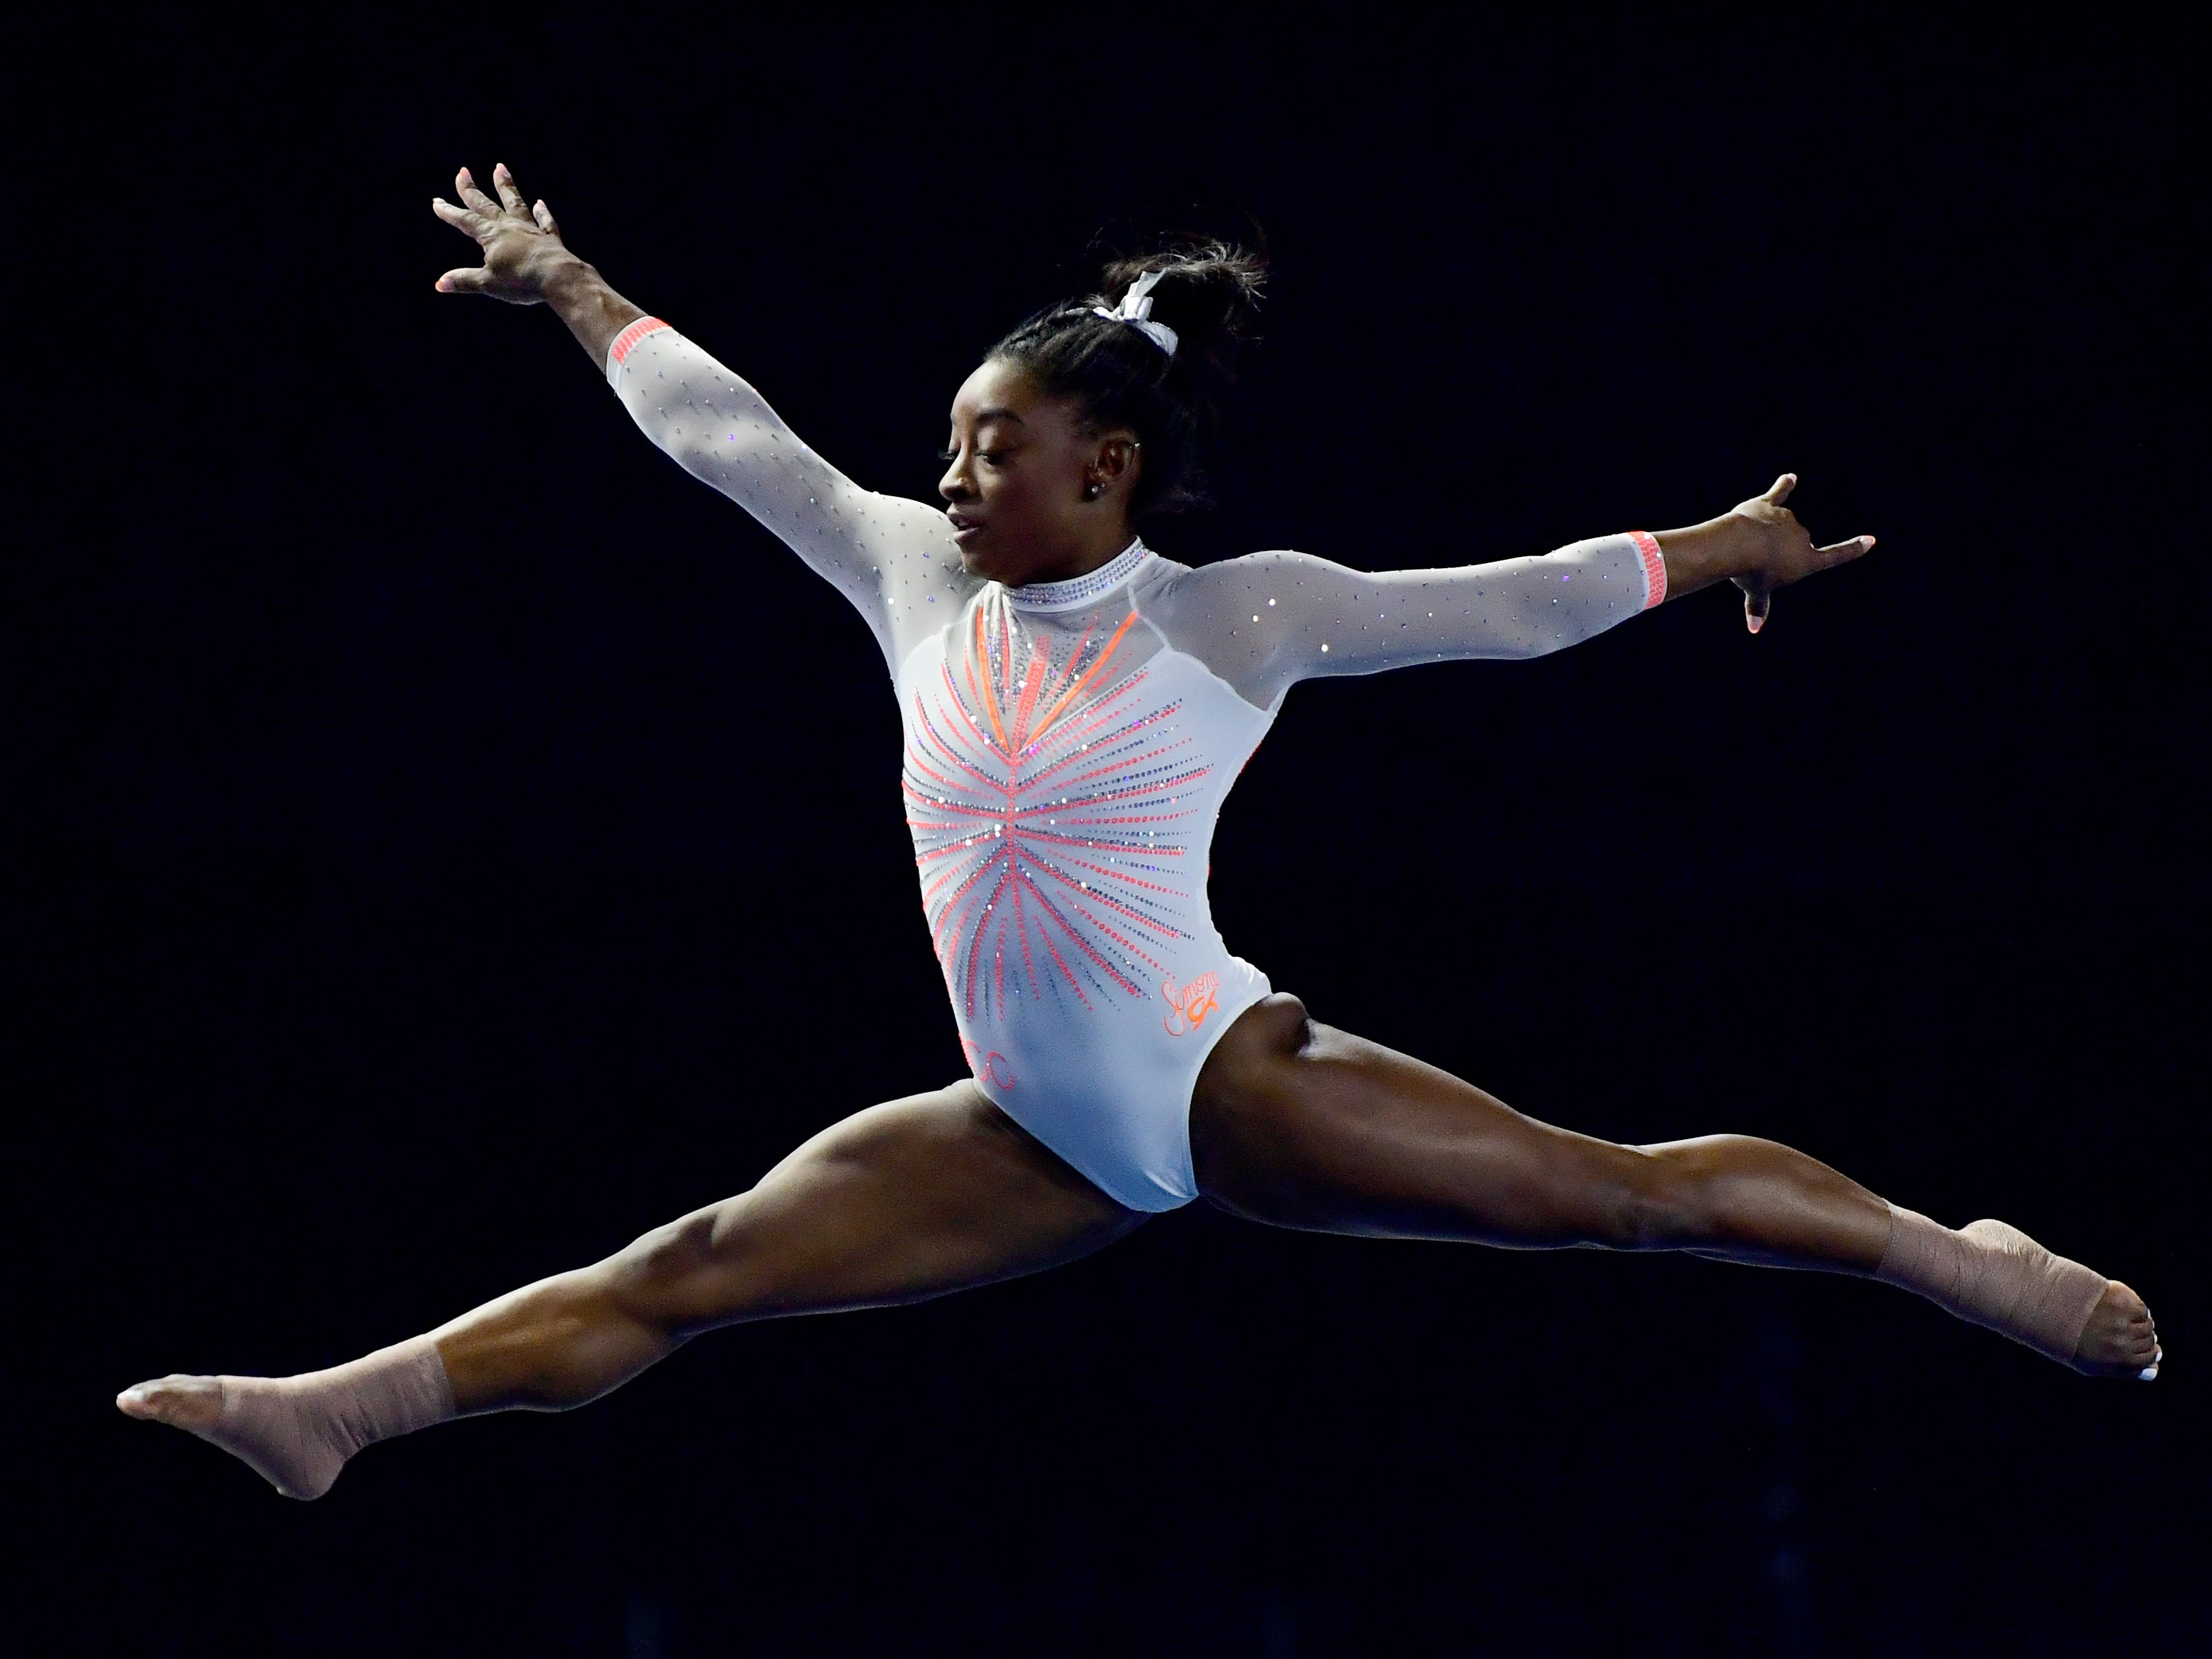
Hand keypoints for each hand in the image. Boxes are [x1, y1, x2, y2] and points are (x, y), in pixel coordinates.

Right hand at [431, 163, 575, 303]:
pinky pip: (544, 222)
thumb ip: (464, 280)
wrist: (558, 278)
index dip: (449, 211)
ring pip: (515, 203)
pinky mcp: (549, 238)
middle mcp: (509, 226)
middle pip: (486, 204)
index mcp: (491, 235)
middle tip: (463, 172)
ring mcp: (530, 230)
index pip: (465, 220)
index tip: (437, 201)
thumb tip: (440, 284)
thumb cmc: (522, 281)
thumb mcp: (488, 283)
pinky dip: (542, 213)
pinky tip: (539, 203)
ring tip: (500, 168)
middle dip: (471, 189)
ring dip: (506, 186)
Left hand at [1724, 474, 1875, 633]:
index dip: (1852, 550)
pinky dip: (1784, 485)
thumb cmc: (1750, 572)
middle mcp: (1802, 537)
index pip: (1834, 556)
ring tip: (1745, 544)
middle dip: (1774, 552)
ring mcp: (1786, 519)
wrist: (1737, 545)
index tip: (1871, 540)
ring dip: (1762, 534)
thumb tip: (1754, 627)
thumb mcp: (1756, 593)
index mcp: (1806, 561)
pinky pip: (1779, 493)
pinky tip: (1790, 477)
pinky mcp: (1768, 505)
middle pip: (1791, 545)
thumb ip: (1758, 607)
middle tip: (1753, 561)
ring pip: (1777, 526)